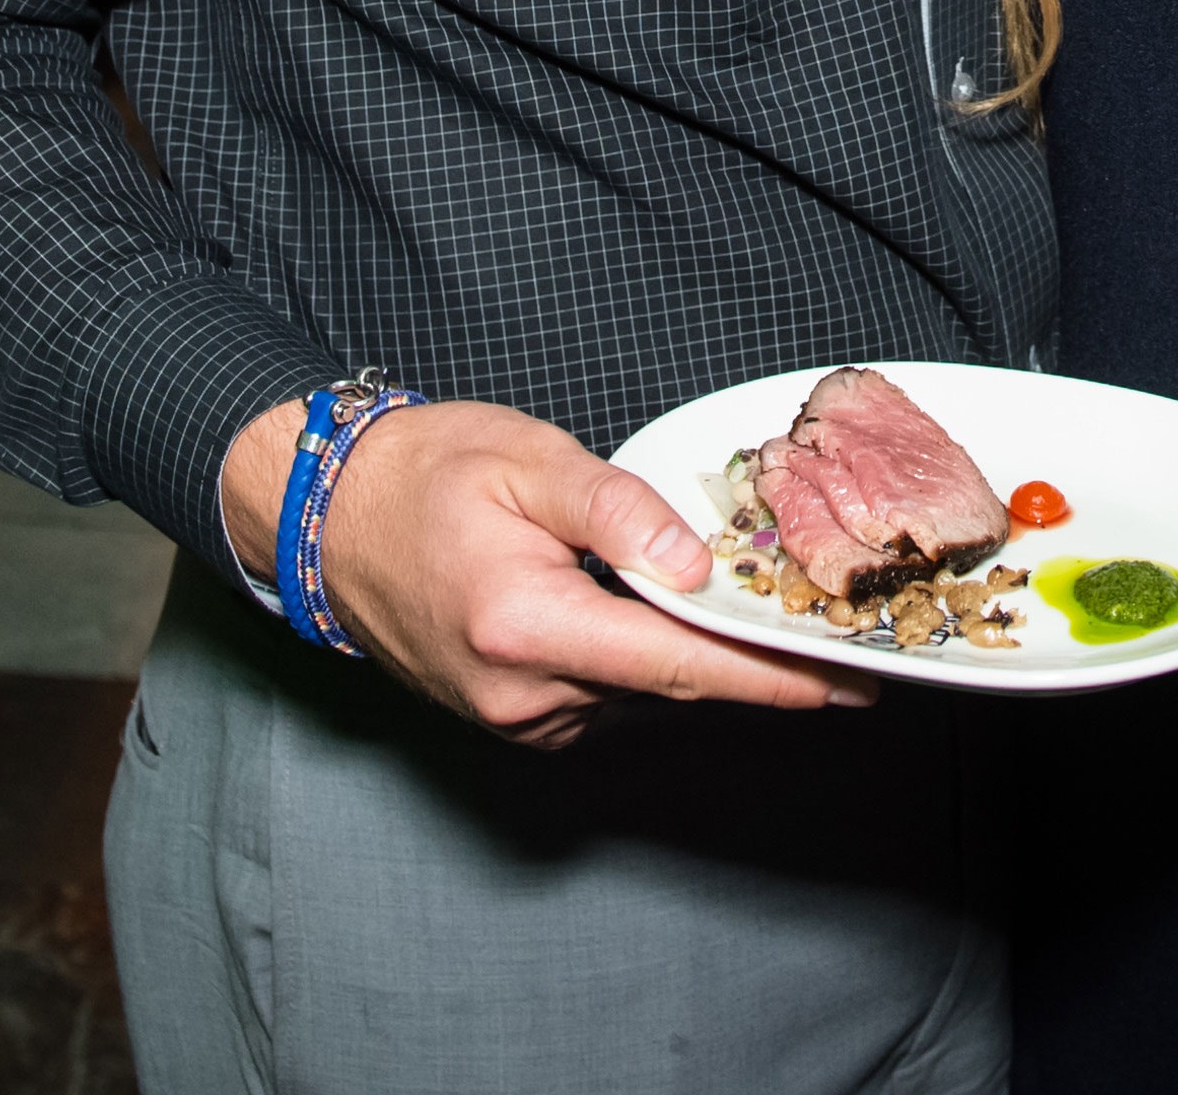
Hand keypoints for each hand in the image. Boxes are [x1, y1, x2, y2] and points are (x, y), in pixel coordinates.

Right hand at [223, 396, 871, 749]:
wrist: (330, 518)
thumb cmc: (425, 474)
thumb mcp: (528, 461)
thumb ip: (616, 511)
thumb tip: (693, 566)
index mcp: (528, 626)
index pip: (678, 664)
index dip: (770, 677)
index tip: (847, 686)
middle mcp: (523, 693)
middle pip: (671, 685)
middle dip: (755, 665)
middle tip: (840, 643)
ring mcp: (514, 716)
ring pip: (641, 692)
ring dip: (699, 660)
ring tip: (764, 618)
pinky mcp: (512, 717)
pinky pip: (606, 694)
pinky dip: (649, 663)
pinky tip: (672, 620)